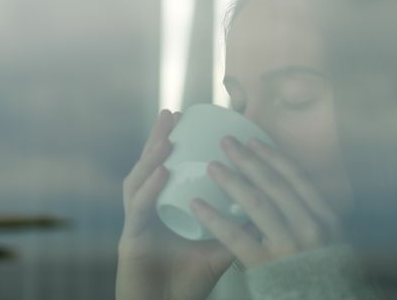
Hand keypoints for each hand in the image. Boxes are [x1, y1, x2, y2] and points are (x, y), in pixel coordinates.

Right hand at [116, 110, 258, 299]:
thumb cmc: (188, 283)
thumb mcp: (219, 251)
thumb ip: (238, 231)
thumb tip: (267, 208)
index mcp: (163, 210)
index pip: (166, 171)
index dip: (174, 146)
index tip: (190, 122)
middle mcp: (146, 212)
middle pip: (149, 169)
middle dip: (158, 139)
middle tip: (172, 114)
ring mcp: (136, 225)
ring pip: (138, 182)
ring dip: (151, 156)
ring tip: (167, 135)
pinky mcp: (130, 241)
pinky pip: (139, 210)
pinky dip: (150, 189)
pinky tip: (161, 172)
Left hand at [189, 135, 344, 269]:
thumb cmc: (322, 273)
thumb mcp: (330, 240)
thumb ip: (312, 215)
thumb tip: (287, 186)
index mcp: (327, 217)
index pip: (297, 178)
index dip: (272, 157)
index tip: (253, 140)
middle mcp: (311, 227)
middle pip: (275, 185)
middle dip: (248, 160)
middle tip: (225, 143)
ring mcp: (289, 246)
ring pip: (256, 205)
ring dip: (231, 181)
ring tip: (212, 166)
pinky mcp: (267, 265)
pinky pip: (236, 237)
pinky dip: (214, 218)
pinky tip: (197, 205)